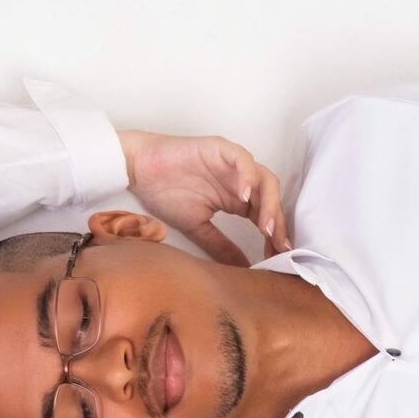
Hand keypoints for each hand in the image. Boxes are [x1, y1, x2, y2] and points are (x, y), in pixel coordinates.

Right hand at [118, 129, 290, 265]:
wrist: (140, 169)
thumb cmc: (165, 193)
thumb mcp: (196, 228)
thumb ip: (220, 246)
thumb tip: (242, 268)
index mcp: (236, 200)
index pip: (265, 216)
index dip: (274, 235)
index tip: (278, 257)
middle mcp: (240, 181)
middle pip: (271, 200)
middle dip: (278, 223)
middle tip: (278, 247)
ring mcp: (232, 164)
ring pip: (264, 180)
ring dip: (270, 203)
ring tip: (266, 227)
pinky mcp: (221, 149)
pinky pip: (243, 160)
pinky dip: (248, 176)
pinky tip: (245, 197)